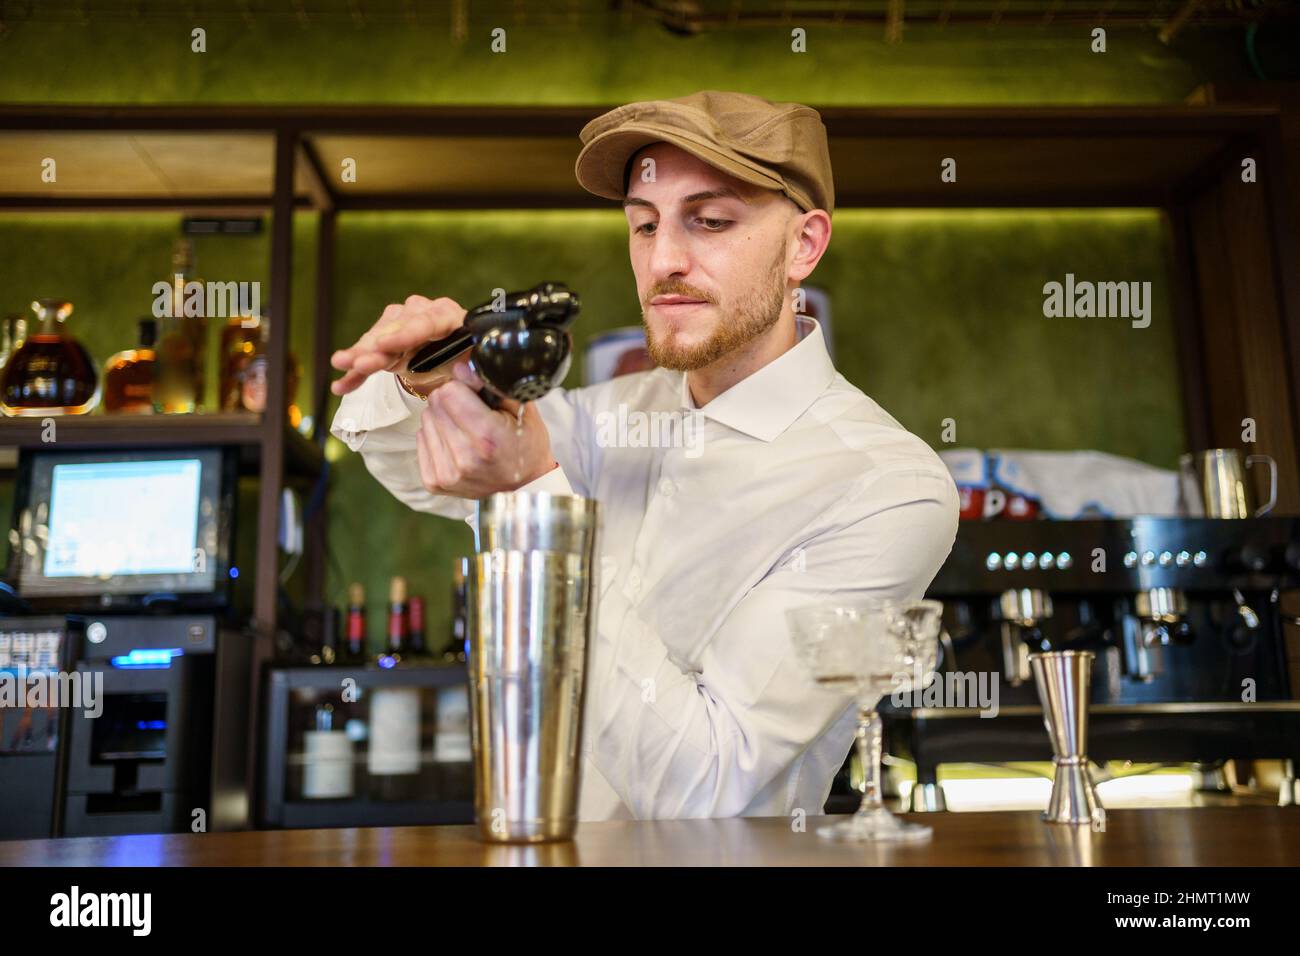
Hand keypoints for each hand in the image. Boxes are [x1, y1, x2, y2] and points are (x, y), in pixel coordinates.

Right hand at [330, 294, 466, 395]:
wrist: (455, 359)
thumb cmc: (466, 360)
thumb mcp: (473, 365)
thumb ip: (473, 368)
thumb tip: (470, 373)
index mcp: (448, 315)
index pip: (425, 323)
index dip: (404, 335)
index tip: (384, 345)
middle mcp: (421, 311)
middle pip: (394, 331)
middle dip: (373, 348)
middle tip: (355, 362)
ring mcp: (400, 321)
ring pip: (377, 339)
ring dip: (359, 356)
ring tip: (341, 367)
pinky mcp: (386, 336)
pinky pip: (368, 354)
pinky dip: (355, 371)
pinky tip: (342, 385)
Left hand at [415, 360, 556, 497]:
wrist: (522, 487)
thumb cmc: (525, 446)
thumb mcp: (521, 409)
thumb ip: (491, 385)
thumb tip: (460, 368)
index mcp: (487, 438)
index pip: (449, 392)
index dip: (462, 387)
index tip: (475, 394)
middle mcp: (464, 458)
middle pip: (435, 405)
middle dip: (451, 401)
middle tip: (472, 413)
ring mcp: (447, 474)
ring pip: (426, 421)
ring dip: (443, 419)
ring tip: (466, 431)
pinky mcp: (435, 482)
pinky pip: (421, 440)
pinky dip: (436, 437)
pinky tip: (456, 444)